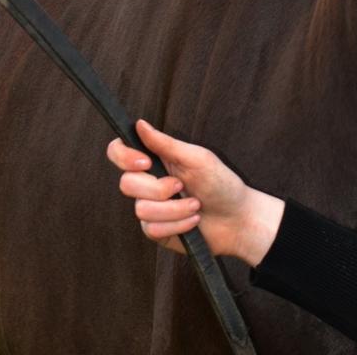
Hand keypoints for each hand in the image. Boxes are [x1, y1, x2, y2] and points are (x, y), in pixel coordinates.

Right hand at [106, 118, 284, 266]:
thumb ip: (166, 144)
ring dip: (173, 209)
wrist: (238, 219)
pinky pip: (152, 230)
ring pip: (141, 210)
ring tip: (195, 206)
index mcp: (154, 159)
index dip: (124, 157)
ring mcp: (150, 208)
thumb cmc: (221, 183)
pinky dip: (177, 225)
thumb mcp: (197, 158)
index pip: (118, 152)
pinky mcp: (156, 231)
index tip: (146, 162)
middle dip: (158, 188)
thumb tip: (139, 124)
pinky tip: (192, 223)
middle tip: (182, 185)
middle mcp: (147, 183)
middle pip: (127, 184)